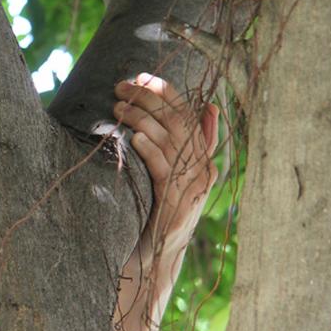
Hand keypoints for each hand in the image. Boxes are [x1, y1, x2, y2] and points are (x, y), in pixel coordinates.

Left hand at [113, 73, 218, 248]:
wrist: (157, 255)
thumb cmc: (159, 209)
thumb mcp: (174, 172)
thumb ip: (189, 143)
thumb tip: (212, 106)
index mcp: (204, 156)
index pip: (188, 112)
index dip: (166, 91)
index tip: (142, 76)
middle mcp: (203, 167)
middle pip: (177, 121)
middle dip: (148, 99)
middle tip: (120, 86)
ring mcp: (193, 185)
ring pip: (169, 140)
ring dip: (142, 119)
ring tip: (118, 107)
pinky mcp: (178, 201)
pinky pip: (166, 169)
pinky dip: (151, 150)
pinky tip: (135, 137)